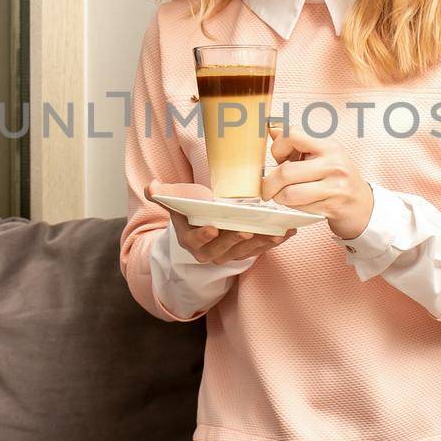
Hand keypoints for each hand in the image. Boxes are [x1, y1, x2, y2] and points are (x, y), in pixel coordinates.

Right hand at [145, 179, 294, 263]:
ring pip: (247, 252)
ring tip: (275, 232)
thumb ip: (163, 195)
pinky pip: (263, 248)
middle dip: (235, 241)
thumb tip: (151, 187)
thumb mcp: (176, 201)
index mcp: (191, 240)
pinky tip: (288, 231)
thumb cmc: (191, 209)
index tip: (212, 228)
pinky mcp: (248, 252)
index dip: (203, 236)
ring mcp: (230, 254)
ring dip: (262, 243)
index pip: (196, 241)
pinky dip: (276, 241)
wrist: (204, 223)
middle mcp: (210, 252)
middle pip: (223, 249)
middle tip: (247, 232)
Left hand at [259, 124, 374, 239]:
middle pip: (285, 171)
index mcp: (328, 145)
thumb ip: (297, 142)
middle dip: (269, 183)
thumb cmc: (337, 177)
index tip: (277, 158)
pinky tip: (298, 202)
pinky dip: (292, 206)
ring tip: (282, 195)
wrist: (361, 204)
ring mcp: (334, 186)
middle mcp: (333, 163)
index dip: (277, 147)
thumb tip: (271, 128)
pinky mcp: (332, 205)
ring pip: (289, 193)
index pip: (291, 135)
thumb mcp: (322, 154)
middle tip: (267, 187)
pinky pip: (299, 207)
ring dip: (279, 197)